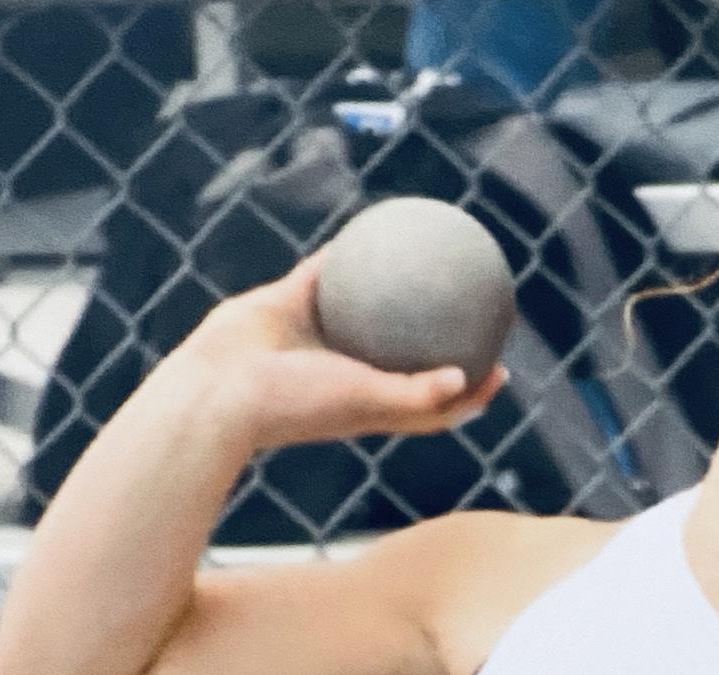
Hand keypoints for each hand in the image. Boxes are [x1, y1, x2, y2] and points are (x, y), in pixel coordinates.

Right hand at [181, 251, 508, 450]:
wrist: (218, 389)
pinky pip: (326, 269)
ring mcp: (316, 338)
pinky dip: (346, 251)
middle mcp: (346, 371)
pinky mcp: (288, 304)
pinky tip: (375, 225)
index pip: (429, 403)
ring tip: (429, 252)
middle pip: (403, 351)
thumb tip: (466, 380)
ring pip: (365, 304)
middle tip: (474, 297)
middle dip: (437, 330)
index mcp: (367, 403)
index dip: (467, 391)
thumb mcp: (362, 402)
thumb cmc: (293, 405)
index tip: (501, 367)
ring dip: (393, 283)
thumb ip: (413, 395)